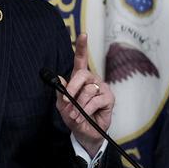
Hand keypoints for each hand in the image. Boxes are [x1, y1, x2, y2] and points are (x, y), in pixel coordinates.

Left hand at [56, 33, 114, 156]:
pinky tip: (84, 116)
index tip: (83, 34)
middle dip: (72, 88)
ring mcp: (102, 88)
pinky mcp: (109, 98)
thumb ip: (61, 92)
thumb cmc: (74, 117)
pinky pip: (95, 101)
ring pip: (88, 90)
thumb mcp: (62, 106)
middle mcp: (92, 80)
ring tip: (75, 115)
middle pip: (83, 74)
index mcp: (80, 78)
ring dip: (78, 105)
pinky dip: (86, 110)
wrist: (84, 133)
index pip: (81, 59)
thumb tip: (60, 78)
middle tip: (67, 103)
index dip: (82, 46)